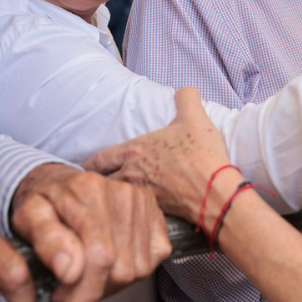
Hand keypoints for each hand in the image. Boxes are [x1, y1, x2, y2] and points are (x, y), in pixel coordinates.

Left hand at [10, 165, 170, 301]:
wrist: (61, 183)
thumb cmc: (45, 204)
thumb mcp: (29, 218)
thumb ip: (47, 242)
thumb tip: (69, 271)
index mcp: (88, 191)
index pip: (100, 256)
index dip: (86, 292)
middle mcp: (122, 193)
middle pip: (122, 267)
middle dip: (95, 292)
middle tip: (71, 294)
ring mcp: (142, 203)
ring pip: (139, 269)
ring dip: (112, 285)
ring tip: (88, 278)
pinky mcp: (156, 213)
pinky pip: (154, 260)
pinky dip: (132, 273)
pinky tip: (109, 266)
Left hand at [86, 88, 230, 225]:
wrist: (214, 191)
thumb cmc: (201, 154)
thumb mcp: (195, 118)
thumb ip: (186, 98)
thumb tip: (185, 90)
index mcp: (133, 151)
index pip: (97, 160)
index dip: (89, 165)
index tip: (86, 168)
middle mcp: (131, 174)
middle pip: (100, 183)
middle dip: (95, 183)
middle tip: (94, 185)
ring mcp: (141, 194)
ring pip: (114, 198)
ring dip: (111, 196)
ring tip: (112, 198)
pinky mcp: (154, 210)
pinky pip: (133, 210)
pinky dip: (129, 209)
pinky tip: (134, 209)